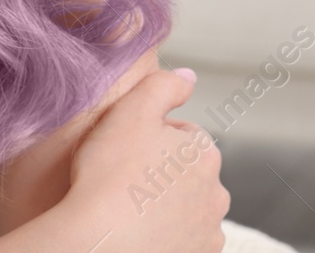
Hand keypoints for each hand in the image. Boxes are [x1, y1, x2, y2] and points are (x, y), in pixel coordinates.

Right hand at [64, 67, 228, 252]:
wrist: (98, 242)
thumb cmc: (109, 175)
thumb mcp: (131, 111)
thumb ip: (163, 85)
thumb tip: (188, 77)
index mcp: (204, 155)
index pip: (181, 135)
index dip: (149, 139)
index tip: (125, 151)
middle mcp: (216, 195)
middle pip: (187, 175)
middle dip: (162, 174)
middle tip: (123, 179)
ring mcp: (208, 234)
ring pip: (185, 210)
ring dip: (164, 208)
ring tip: (127, 209)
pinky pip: (181, 242)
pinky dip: (164, 238)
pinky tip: (137, 233)